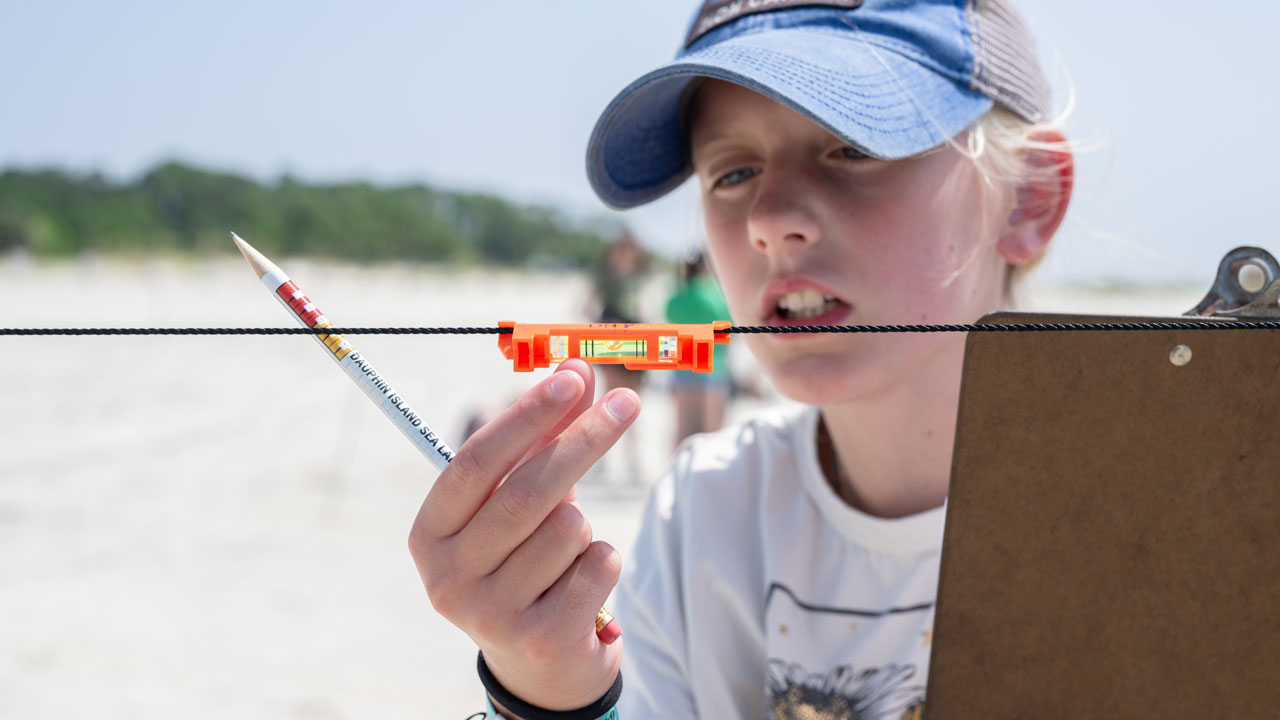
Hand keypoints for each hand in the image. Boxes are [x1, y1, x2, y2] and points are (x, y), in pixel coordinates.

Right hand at [408, 359, 638, 710]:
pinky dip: (603, 558)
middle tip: (628, 401)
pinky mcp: (539, 638)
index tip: (573, 376)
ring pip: (569, 527)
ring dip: (585, 523)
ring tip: (568, 549)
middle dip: (584, 439)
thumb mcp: (522, 499)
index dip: (527, 415)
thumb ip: (545, 437)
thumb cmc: (525, 558)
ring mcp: (490, 614)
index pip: (476, 462)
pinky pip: (596, 564)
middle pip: (528, 490)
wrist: (539, 662)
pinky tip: (582, 582)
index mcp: (429, 534)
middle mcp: (447, 576)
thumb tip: (579, 367)